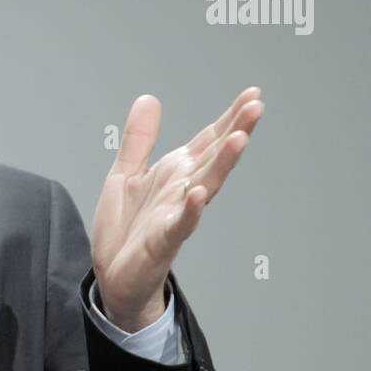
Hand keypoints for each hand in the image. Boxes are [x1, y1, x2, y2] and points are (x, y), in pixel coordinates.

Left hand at [90, 86, 264, 331]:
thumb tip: (149, 98)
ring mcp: (176, 215)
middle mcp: (182, 191)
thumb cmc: (125, 228)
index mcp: (175, 173)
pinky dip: (190, 210)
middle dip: (235, 131)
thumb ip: (139, 139)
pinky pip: (180, 223)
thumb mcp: (125, 173)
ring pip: (204, 185)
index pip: (207, 141)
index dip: (228, 118)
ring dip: (222, 163)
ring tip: (239, 138)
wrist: (112, 276)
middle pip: (213, 157)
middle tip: (257, 105)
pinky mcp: (162, 240)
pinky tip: (198, 193)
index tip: (252, 94)